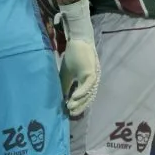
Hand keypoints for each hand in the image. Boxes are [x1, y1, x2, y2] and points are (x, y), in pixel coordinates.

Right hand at [58, 0, 100, 116]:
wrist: (77, 42)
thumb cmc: (72, 56)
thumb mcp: (66, 74)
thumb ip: (65, 86)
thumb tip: (61, 98)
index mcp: (86, 83)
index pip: (83, 98)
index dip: (77, 105)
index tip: (68, 112)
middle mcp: (91, 83)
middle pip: (87, 98)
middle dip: (79, 106)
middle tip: (70, 113)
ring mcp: (93, 78)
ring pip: (88, 94)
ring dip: (79, 101)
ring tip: (70, 107)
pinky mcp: (91, 72)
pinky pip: (88, 85)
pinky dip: (81, 92)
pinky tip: (74, 97)